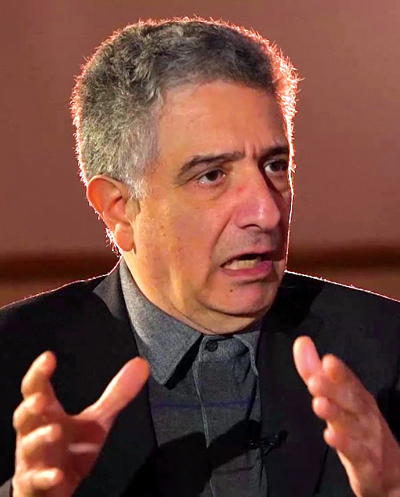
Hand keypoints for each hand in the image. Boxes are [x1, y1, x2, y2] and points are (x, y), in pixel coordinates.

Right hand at [12, 351, 148, 496]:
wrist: (56, 488)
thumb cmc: (72, 448)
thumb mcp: (98, 420)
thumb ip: (117, 394)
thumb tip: (140, 363)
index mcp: (48, 413)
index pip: (37, 388)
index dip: (39, 373)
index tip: (49, 357)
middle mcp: (34, 433)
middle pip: (25, 416)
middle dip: (30, 406)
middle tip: (41, 398)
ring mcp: (33, 460)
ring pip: (28, 447)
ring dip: (39, 438)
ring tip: (55, 430)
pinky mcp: (36, 485)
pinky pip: (36, 481)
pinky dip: (45, 477)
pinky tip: (57, 474)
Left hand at [293, 336, 399, 496]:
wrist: (388, 472)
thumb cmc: (358, 428)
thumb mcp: (336, 398)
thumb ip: (315, 371)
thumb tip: (301, 342)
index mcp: (358, 397)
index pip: (350, 381)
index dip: (340, 372)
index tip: (328, 360)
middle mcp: (365, 414)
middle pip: (351, 400)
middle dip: (334, 389)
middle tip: (315, 381)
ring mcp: (367, 439)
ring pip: (351, 425)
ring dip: (335, 414)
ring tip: (318, 404)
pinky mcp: (366, 463)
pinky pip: (356, 453)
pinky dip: (344, 445)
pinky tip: (329, 436)